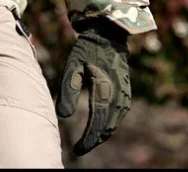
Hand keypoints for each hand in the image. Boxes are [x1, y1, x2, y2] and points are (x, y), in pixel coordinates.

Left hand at [56, 19, 130, 155]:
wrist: (108, 36)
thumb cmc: (86, 50)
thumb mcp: (72, 65)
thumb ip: (67, 90)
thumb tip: (62, 116)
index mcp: (104, 91)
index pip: (96, 124)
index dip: (88, 140)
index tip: (77, 151)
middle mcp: (118, 97)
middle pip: (106, 128)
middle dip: (94, 140)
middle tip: (80, 150)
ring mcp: (124, 96)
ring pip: (114, 123)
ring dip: (102, 134)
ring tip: (88, 142)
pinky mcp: (125, 93)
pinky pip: (118, 116)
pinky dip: (108, 125)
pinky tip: (99, 128)